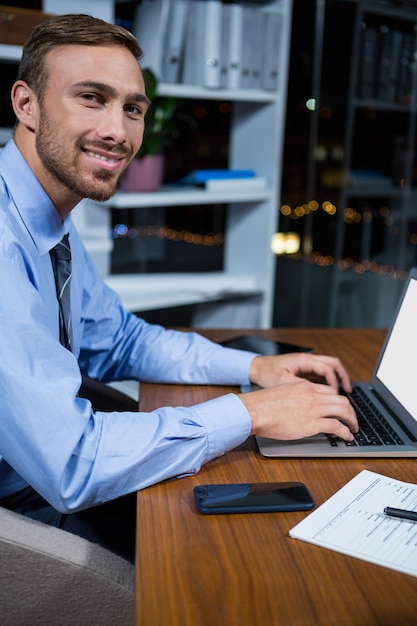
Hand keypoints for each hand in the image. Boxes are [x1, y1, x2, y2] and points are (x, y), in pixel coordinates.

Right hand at [239, 378, 357, 441]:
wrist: (255, 410)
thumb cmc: (263, 404)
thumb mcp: (282, 392)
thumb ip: (295, 396)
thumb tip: (299, 406)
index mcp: (304, 386)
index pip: (329, 391)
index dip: (337, 400)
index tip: (339, 408)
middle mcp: (313, 395)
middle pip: (341, 399)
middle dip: (350, 410)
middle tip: (352, 419)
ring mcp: (314, 409)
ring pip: (344, 410)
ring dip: (352, 421)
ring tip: (353, 429)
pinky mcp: (312, 423)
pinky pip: (337, 426)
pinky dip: (345, 432)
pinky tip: (347, 437)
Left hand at [249, 352, 352, 393]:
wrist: (254, 368)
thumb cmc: (265, 373)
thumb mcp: (283, 382)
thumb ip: (301, 389)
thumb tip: (318, 398)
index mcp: (304, 360)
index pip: (327, 369)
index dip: (335, 382)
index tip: (337, 395)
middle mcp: (307, 359)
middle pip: (333, 364)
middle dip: (343, 377)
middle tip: (349, 391)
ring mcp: (305, 363)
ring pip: (328, 367)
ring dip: (337, 378)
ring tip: (343, 392)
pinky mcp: (302, 369)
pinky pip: (320, 372)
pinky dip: (328, 380)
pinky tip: (328, 392)